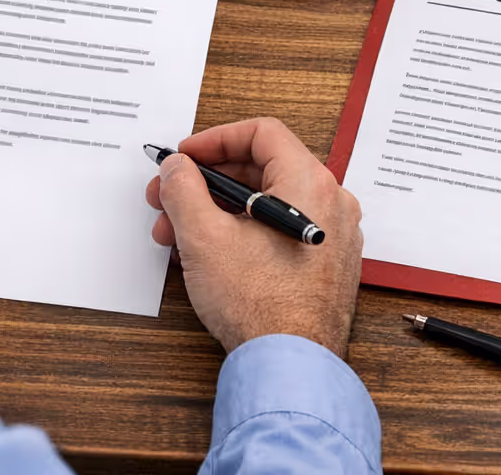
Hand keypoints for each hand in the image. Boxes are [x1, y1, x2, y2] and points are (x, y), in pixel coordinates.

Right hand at [145, 118, 363, 355]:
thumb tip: (177, 168)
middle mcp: (331, 205)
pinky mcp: (325, 267)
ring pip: (265, 206)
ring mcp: (331, 238)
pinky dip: (240, 235)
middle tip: (169, 198)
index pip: (261, 133)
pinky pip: (278, 233)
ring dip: (215, 214)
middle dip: (204, 185)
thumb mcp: (204, 236)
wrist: (290, 367)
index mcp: (310, 183)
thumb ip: (183, 188)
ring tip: (177, 237)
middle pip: (260, 171)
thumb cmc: (261, 305)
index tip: (185, 157)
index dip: (214, 139)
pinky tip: (206, 256)